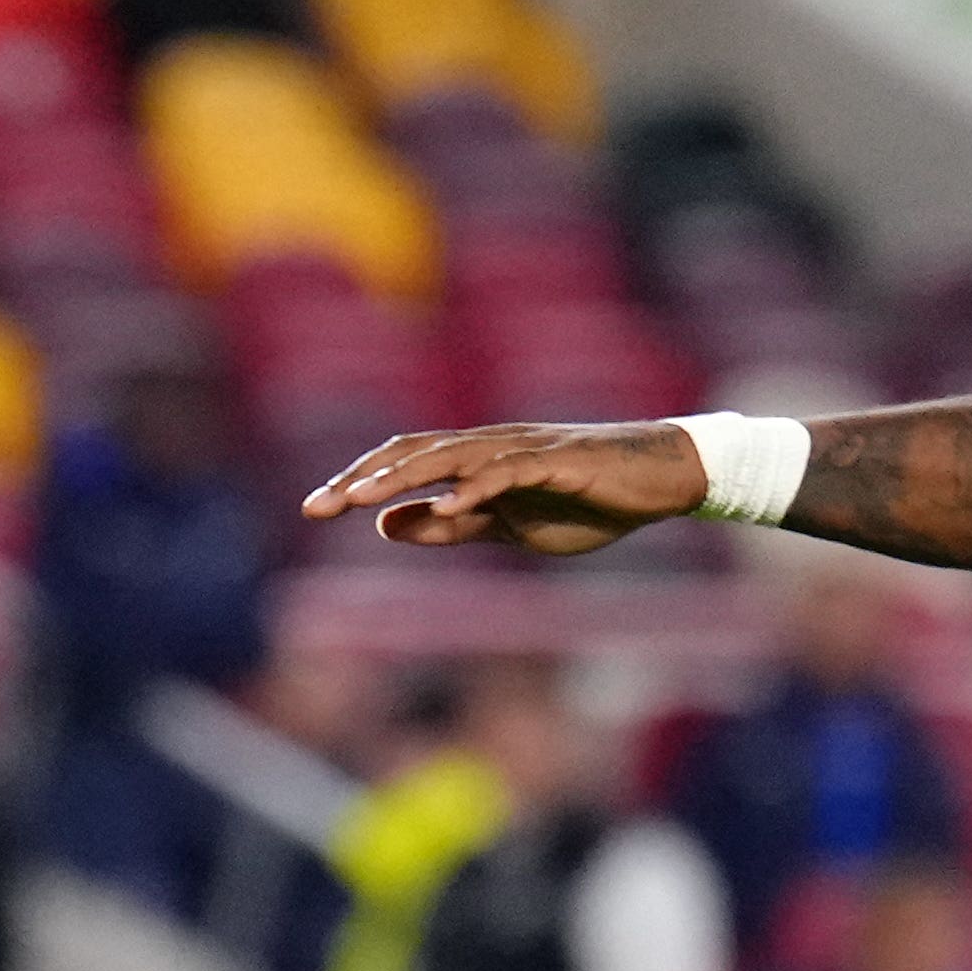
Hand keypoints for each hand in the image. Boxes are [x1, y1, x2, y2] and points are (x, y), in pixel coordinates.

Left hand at [302, 419, 709, 557]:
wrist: (658, 481)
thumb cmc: (585, 500)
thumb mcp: (506, 525)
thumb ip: (449, 524)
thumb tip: (385, 526)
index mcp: (475, 459)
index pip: (402, 461)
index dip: (358, 481)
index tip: (313, 509)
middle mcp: (491, 445)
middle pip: (413, 453)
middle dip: (362, 480)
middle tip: (315, 507)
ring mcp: (524, 449)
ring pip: (451, 457)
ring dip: (403, 477)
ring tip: (361, 500)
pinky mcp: (560, 461)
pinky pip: (510, 472)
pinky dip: (475, 489)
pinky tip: (446, 506)